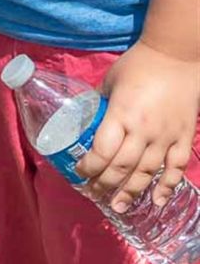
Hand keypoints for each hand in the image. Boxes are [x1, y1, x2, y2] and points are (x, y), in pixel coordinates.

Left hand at [74, 41, 199, 211]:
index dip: (89, 166)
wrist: (176, 56)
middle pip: (122, 167)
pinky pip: (176, 167)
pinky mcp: (184, 137)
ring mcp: (166, 136)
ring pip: (147, 172)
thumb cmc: (138, 64)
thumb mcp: (110, 79)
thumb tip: (82, 116)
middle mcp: (143, 130)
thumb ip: (99, 101)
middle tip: (94, 194)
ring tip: (118, 206)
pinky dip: (167, 186)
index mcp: (121, 114)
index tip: (80, 173)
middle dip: (105, 184)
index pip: (102, 150)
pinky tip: (158, 200)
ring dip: (131, 192)